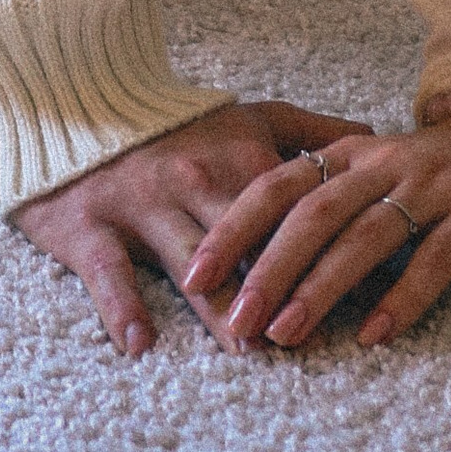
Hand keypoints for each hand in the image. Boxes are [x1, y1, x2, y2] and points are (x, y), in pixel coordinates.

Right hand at [11, 102, 370, 356]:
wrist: (77, 103)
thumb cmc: (175, 124)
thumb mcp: (246, 116)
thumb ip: (310, 131)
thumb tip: (373, 137)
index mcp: (237, 158)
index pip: (291, 213)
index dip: (323, 252)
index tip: (357, 296)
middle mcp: (193, 181)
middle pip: (246, 245)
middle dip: (276, 289)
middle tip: (307, 338)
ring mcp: (142, 206)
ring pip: (188, 263)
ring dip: (217, 307)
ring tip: (246, 347)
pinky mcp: (91, 228)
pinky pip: (109, 272)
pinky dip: (123, 307)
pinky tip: (141, 343)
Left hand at [184, 113, 450, 353]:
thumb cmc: (440, 171)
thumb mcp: (378, 172)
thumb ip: (328, 205)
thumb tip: (257, 267)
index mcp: (352, 153)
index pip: (278, 184)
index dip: (234, 228)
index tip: (194, 274)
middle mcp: (385, 163)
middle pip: (314, 214)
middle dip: (268, 269)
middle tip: (234, 322)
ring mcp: (434, 187)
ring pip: (365, 237)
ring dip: (321, 289)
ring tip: (285, 335)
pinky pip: (434, 260)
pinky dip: (402, 298)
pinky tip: (374, 336)